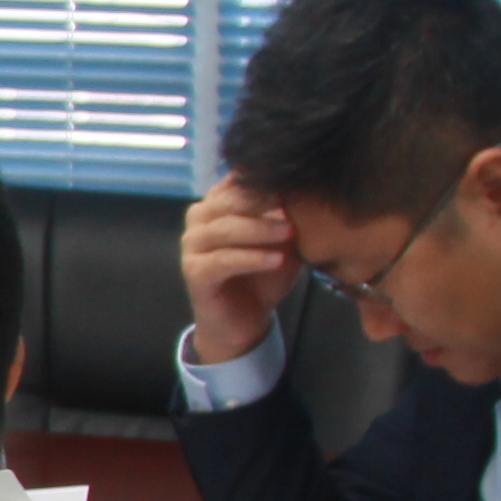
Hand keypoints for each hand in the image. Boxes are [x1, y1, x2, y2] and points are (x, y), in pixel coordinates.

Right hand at [181, 177, 299, 368]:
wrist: (244, 321)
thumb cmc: (264, 276)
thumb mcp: (284, 242)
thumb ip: (289, 217)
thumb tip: (308, 190)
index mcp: (218, 204)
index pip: (237, 180)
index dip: (264, 179)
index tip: (295, 182)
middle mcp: (199, 219)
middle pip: (228, 200)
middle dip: (262, 200)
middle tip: (293, 203)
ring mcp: (192, 246)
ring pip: (224, 228)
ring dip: (259, 229)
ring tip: (289, 232)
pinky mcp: (193, 272)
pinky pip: (222, 260)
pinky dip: (251, 258)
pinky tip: (276, 259)